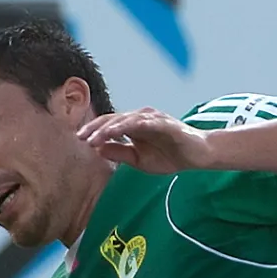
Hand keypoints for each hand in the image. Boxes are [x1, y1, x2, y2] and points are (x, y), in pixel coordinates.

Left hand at [78, 108, 214, 173]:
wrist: (197, 156)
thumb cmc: (170, 155)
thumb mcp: (139, 159)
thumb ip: (120, 153)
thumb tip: (98, 150)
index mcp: (133, 126)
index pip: (109, 125)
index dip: (94, 131)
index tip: (79, 139)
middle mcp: (141, 118)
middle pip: (113, 119)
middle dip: (96, 128)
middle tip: (81, 137)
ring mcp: (153, 119)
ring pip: (126, 120)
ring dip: (109, 128)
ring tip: (95, 137)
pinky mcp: (165, 123)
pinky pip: (145, 123)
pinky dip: (131, 126)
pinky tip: (119, 131)